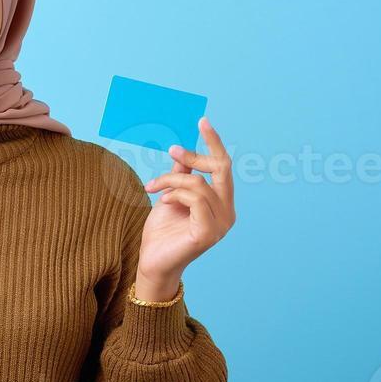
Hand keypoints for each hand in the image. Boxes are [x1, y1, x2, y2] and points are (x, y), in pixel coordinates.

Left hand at [136, 117, 235, 292]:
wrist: (152, 261)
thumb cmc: (162, 231)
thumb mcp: (171, 194)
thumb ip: (180, 174)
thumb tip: (181, 149)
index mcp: (222, 203)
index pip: (224, 166)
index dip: (214, 142)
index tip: (202, 120)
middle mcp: (228, 213)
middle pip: (221, 168)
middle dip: (196, 155)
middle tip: (172, 149)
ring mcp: (221, 224)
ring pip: (199, 183)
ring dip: (171, 180)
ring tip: (154, 188)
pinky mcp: (208, 233)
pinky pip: (193, 199)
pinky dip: (174, 194)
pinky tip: (163, 201)